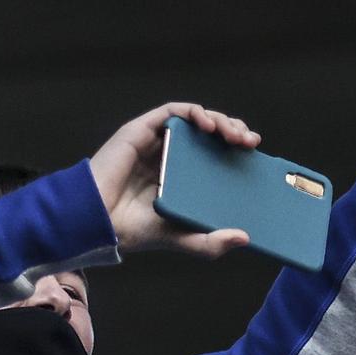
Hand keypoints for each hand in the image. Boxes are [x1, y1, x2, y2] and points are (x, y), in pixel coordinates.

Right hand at [88, 102, 255, 256]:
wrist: (101, 222)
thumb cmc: (135, 230)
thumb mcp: (182, 239)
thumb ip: (210, 243)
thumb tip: (245, 238)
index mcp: (181, 175)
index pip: (214, 153)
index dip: (236, 149)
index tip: (254, 154)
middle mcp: (171, 154)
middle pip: (209, 133)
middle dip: (233, 131)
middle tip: (249, 143)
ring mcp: (156, 141)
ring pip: (195, 118)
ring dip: (219, 119)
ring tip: (233, 134)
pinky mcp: (141, 130)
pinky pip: (173, 112)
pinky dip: (194, 113)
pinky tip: (208, 125)